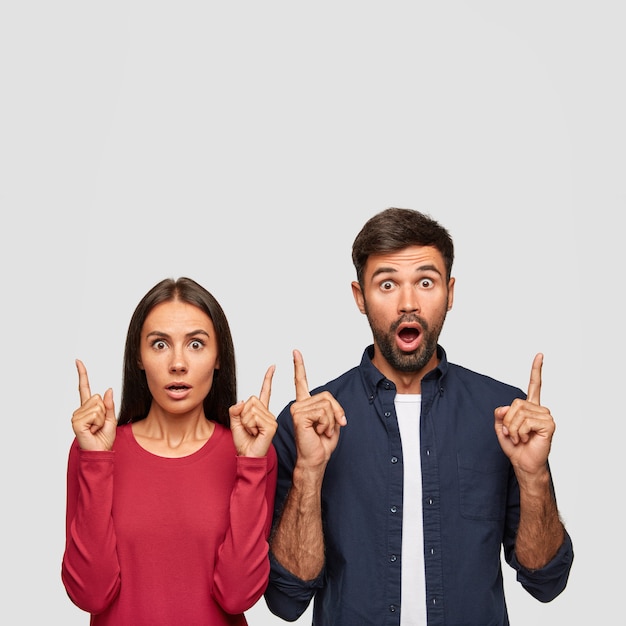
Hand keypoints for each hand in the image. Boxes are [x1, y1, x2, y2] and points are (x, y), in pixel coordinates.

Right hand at [71, 359, 116, 450]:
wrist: (100, 451)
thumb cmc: (104, 438)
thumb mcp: (111, 418)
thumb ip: (109, 404)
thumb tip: (108, 389)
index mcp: (89, 407)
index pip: (84, 387)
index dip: (82, 374)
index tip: (78, 361)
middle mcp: (81, 410)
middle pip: (98, 397)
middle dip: (104, 411)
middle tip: (99, 424)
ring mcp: (77, 416)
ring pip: (97, 406)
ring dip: (101, 418)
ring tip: (95, 428)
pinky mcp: (76, 422)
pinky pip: (94, 414)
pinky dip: (97, 422)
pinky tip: (92, 430)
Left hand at [229, 365, 277, 456]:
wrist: (247, 456)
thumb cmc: (243, 442)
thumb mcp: (234, 422)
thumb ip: (235, 410)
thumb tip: (242, 402)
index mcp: (260, 411)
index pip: (265, 391)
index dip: (268, 378)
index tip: (272, 367)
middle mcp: (268, 413)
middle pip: (251, 400)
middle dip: (243, 414)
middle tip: (247, 427)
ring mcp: (271, 419)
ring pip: (251, 409)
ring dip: (245, 421)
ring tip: (251, 431)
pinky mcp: (271, 426)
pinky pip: (254, 417)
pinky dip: (249, 425)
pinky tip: (255, 433)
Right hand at [290, 349, 345, 470]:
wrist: (315, 459)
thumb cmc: (322, 443)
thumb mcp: (333, 422)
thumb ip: (333, 408)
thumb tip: (332, 408)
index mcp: (305, 405)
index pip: (301, 382)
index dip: (299, 366)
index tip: (295, 352)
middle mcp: (299, 405)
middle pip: (327, 397)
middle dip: (336, 413)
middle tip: (329, 429)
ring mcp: (297, 409)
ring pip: (326, 406)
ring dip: (331, 422)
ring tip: (322, 432)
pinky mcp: (298, 416)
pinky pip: (323, 413)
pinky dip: (327, 424)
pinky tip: (318, 432)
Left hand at [494, 353, 554, 476]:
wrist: (523, 463)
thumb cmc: (515, 447)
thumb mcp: (501, 428)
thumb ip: (500, 414)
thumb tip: (504, 408)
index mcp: (530, 408)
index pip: (535, 385)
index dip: (536, 370)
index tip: (540, 355)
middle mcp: (539, 409)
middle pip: (515, 403)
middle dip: (507, 420)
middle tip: (512, 433)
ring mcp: (545, 416)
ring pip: (519, 413)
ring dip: (513, 428)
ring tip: (519, 437)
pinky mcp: (548, 424)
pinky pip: (526, 421)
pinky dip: (520, 432)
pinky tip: (525, 439)